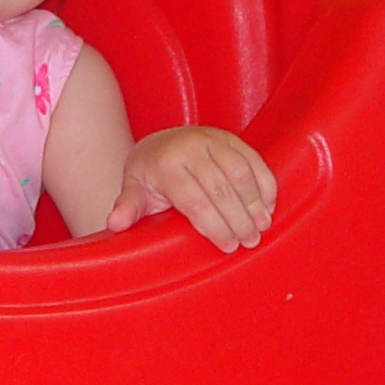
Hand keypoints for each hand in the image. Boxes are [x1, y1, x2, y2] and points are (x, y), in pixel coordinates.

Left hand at [106, 126, 276, 250]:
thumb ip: (128, 207)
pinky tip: (268, 206)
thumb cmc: (150, 175)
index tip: (228, 246)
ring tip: (262, 227)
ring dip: (255, 202)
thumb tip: (116, 223)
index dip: (214, 225)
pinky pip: (254, 160)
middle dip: (238, 218)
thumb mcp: (135, 191)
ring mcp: (213, 139)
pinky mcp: (231, 138)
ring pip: (241, 172)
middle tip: (250, 241)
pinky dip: (265, 184)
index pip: (195, 199)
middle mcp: (191, 147)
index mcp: (166, 164)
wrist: (160, 143)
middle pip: (221, 187)